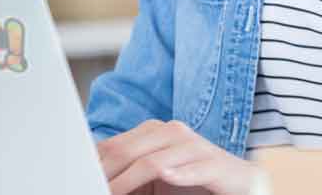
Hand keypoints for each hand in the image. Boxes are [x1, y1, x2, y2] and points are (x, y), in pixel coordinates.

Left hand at [98, 119, 262, 194]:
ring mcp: (196, 147)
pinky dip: (180, 173)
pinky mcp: (217, 164)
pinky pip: (195, 167)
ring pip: (155, 161)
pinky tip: (167, 177)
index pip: (114, 146)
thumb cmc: (193, 184)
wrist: (241, 185)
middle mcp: (173, 133)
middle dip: (107, 174)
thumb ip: (128, 177)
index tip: (80, 180)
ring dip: (131, 180)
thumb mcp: (154, 180)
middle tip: (91, 187)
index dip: (94, 165)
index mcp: (154, 133)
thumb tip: (93, 178)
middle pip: (128, 151)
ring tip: (113, 193)